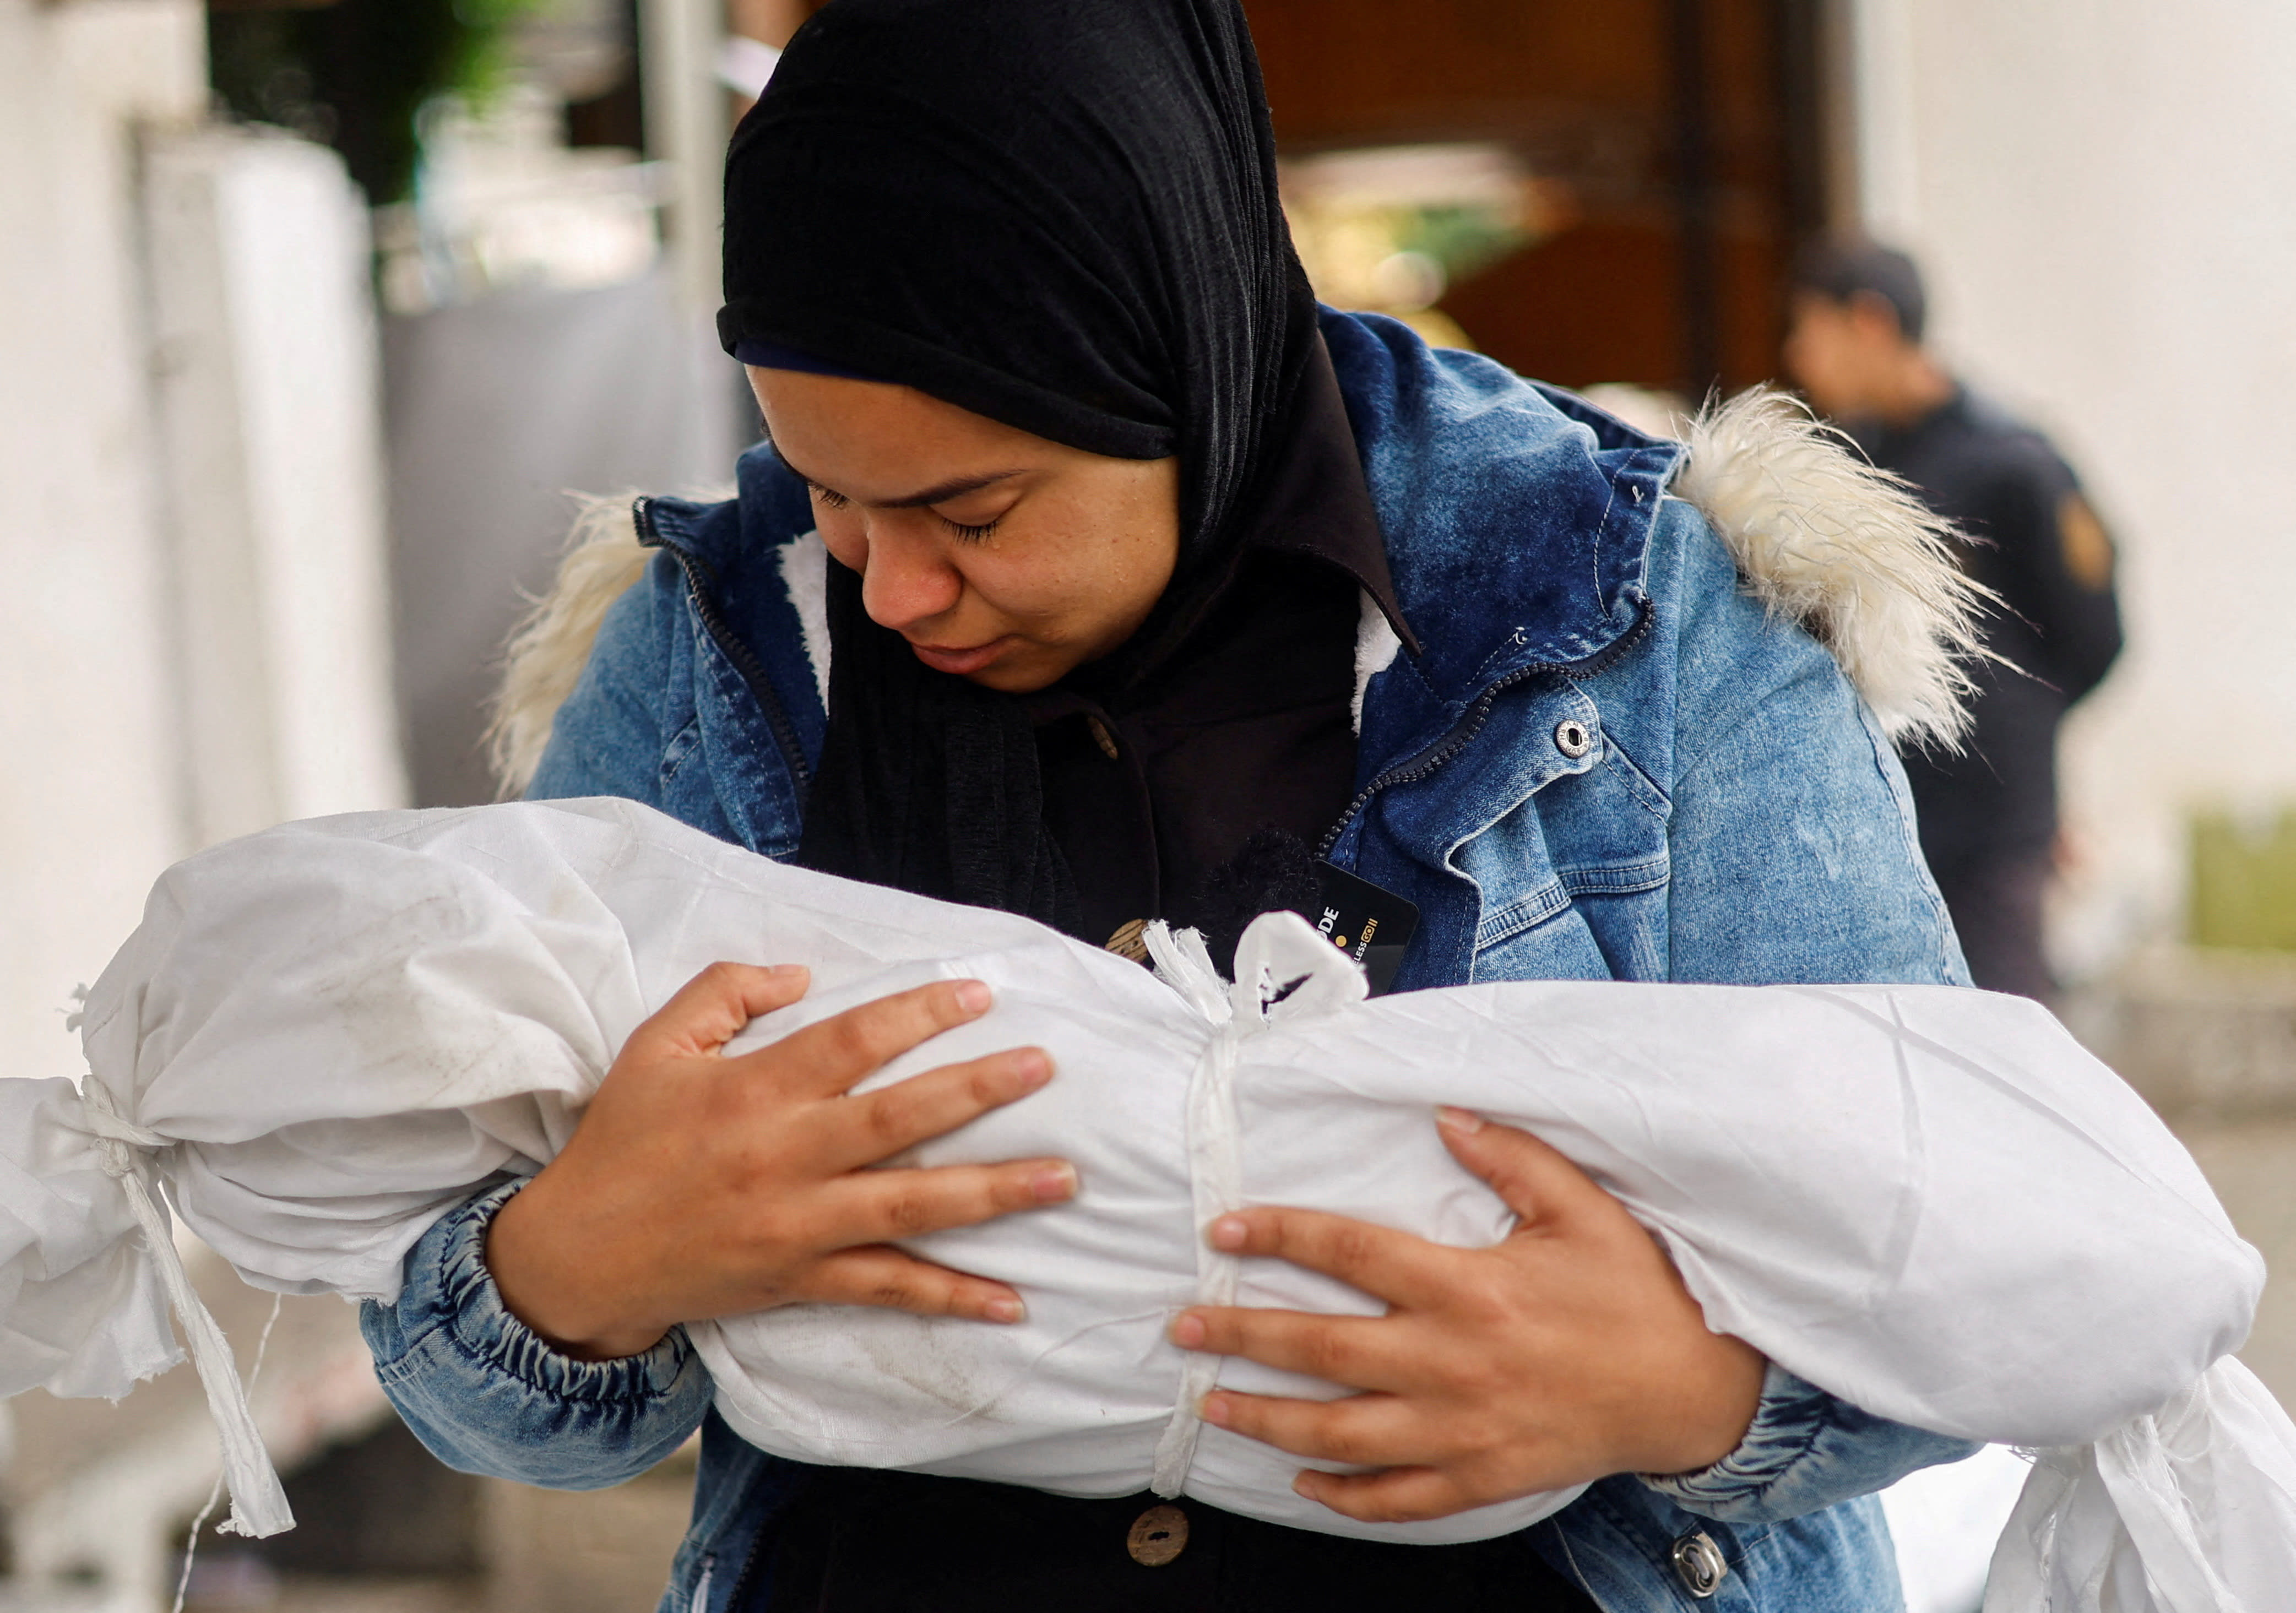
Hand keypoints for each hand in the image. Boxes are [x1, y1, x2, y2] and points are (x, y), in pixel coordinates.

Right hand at [488, 963, 1074, 1359]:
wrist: (578, 1256)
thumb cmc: (623, 1140)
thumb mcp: (656, 1046)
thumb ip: (724, 991)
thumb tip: (804, 974)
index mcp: (752, 1092)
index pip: (851, 1042)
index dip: (917, 1013)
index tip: (979, 993)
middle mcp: (783, 1158)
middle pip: (898, 1121)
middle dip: (978, 1092)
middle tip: (1044, 1068)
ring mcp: (798, 1226)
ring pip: (909, 1207)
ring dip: (993, 1194)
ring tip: (1063, 1179)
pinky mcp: (801, 1280)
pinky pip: (887, 1288)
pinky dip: (951, 1297)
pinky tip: (1011, 1302)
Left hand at [1169, 1107, 1763, 1523]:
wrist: (1697, 1389)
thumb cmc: (1638, 1293)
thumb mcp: (1582, 1208)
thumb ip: (1511, 1157)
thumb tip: (1445, 1114)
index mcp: (1470, 1289)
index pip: (1350, 1253)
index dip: (1281, 1235)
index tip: (1226, 1228)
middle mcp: (1454, 1363)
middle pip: (1322, 1349)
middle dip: (1242, 1335)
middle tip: (1184, 1325)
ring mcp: (1463, 1431)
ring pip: (1340, 1433)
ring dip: (1267, 1420)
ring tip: (1213, 1404)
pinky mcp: (1483, 1478)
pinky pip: (1397, 1498)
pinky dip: (1344, 1496)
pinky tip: (1303, 1482)